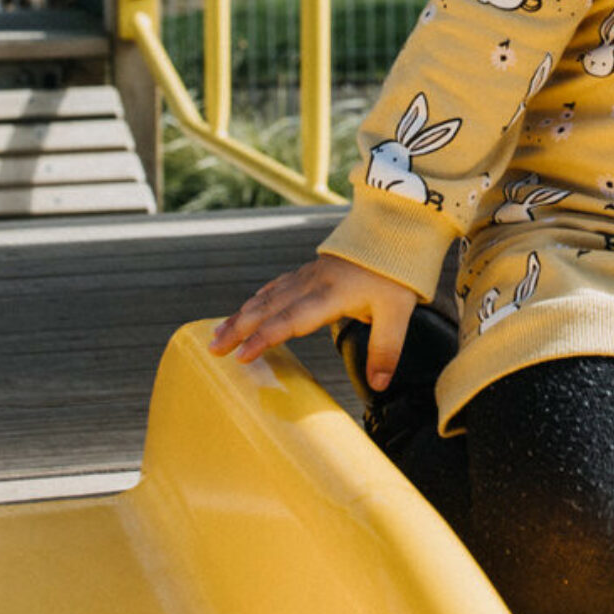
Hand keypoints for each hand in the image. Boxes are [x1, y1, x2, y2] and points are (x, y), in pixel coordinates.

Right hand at [209, 254, 416, 390]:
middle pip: (270, 307)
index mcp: (332, 295)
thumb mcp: (399, 312)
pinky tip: (248, 306)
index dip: (266, 338)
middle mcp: (314, 283)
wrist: (398, 228)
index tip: (242, 356)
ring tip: (218, 333)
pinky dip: (260, 298)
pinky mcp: (314, 269)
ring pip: (269, 295)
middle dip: (239, 328)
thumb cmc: (398, 271)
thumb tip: (379, 385)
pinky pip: (279, 285)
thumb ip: (386, 348)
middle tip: (213, 348)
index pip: (292, 320)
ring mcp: (311, 274)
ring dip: (243, 314)